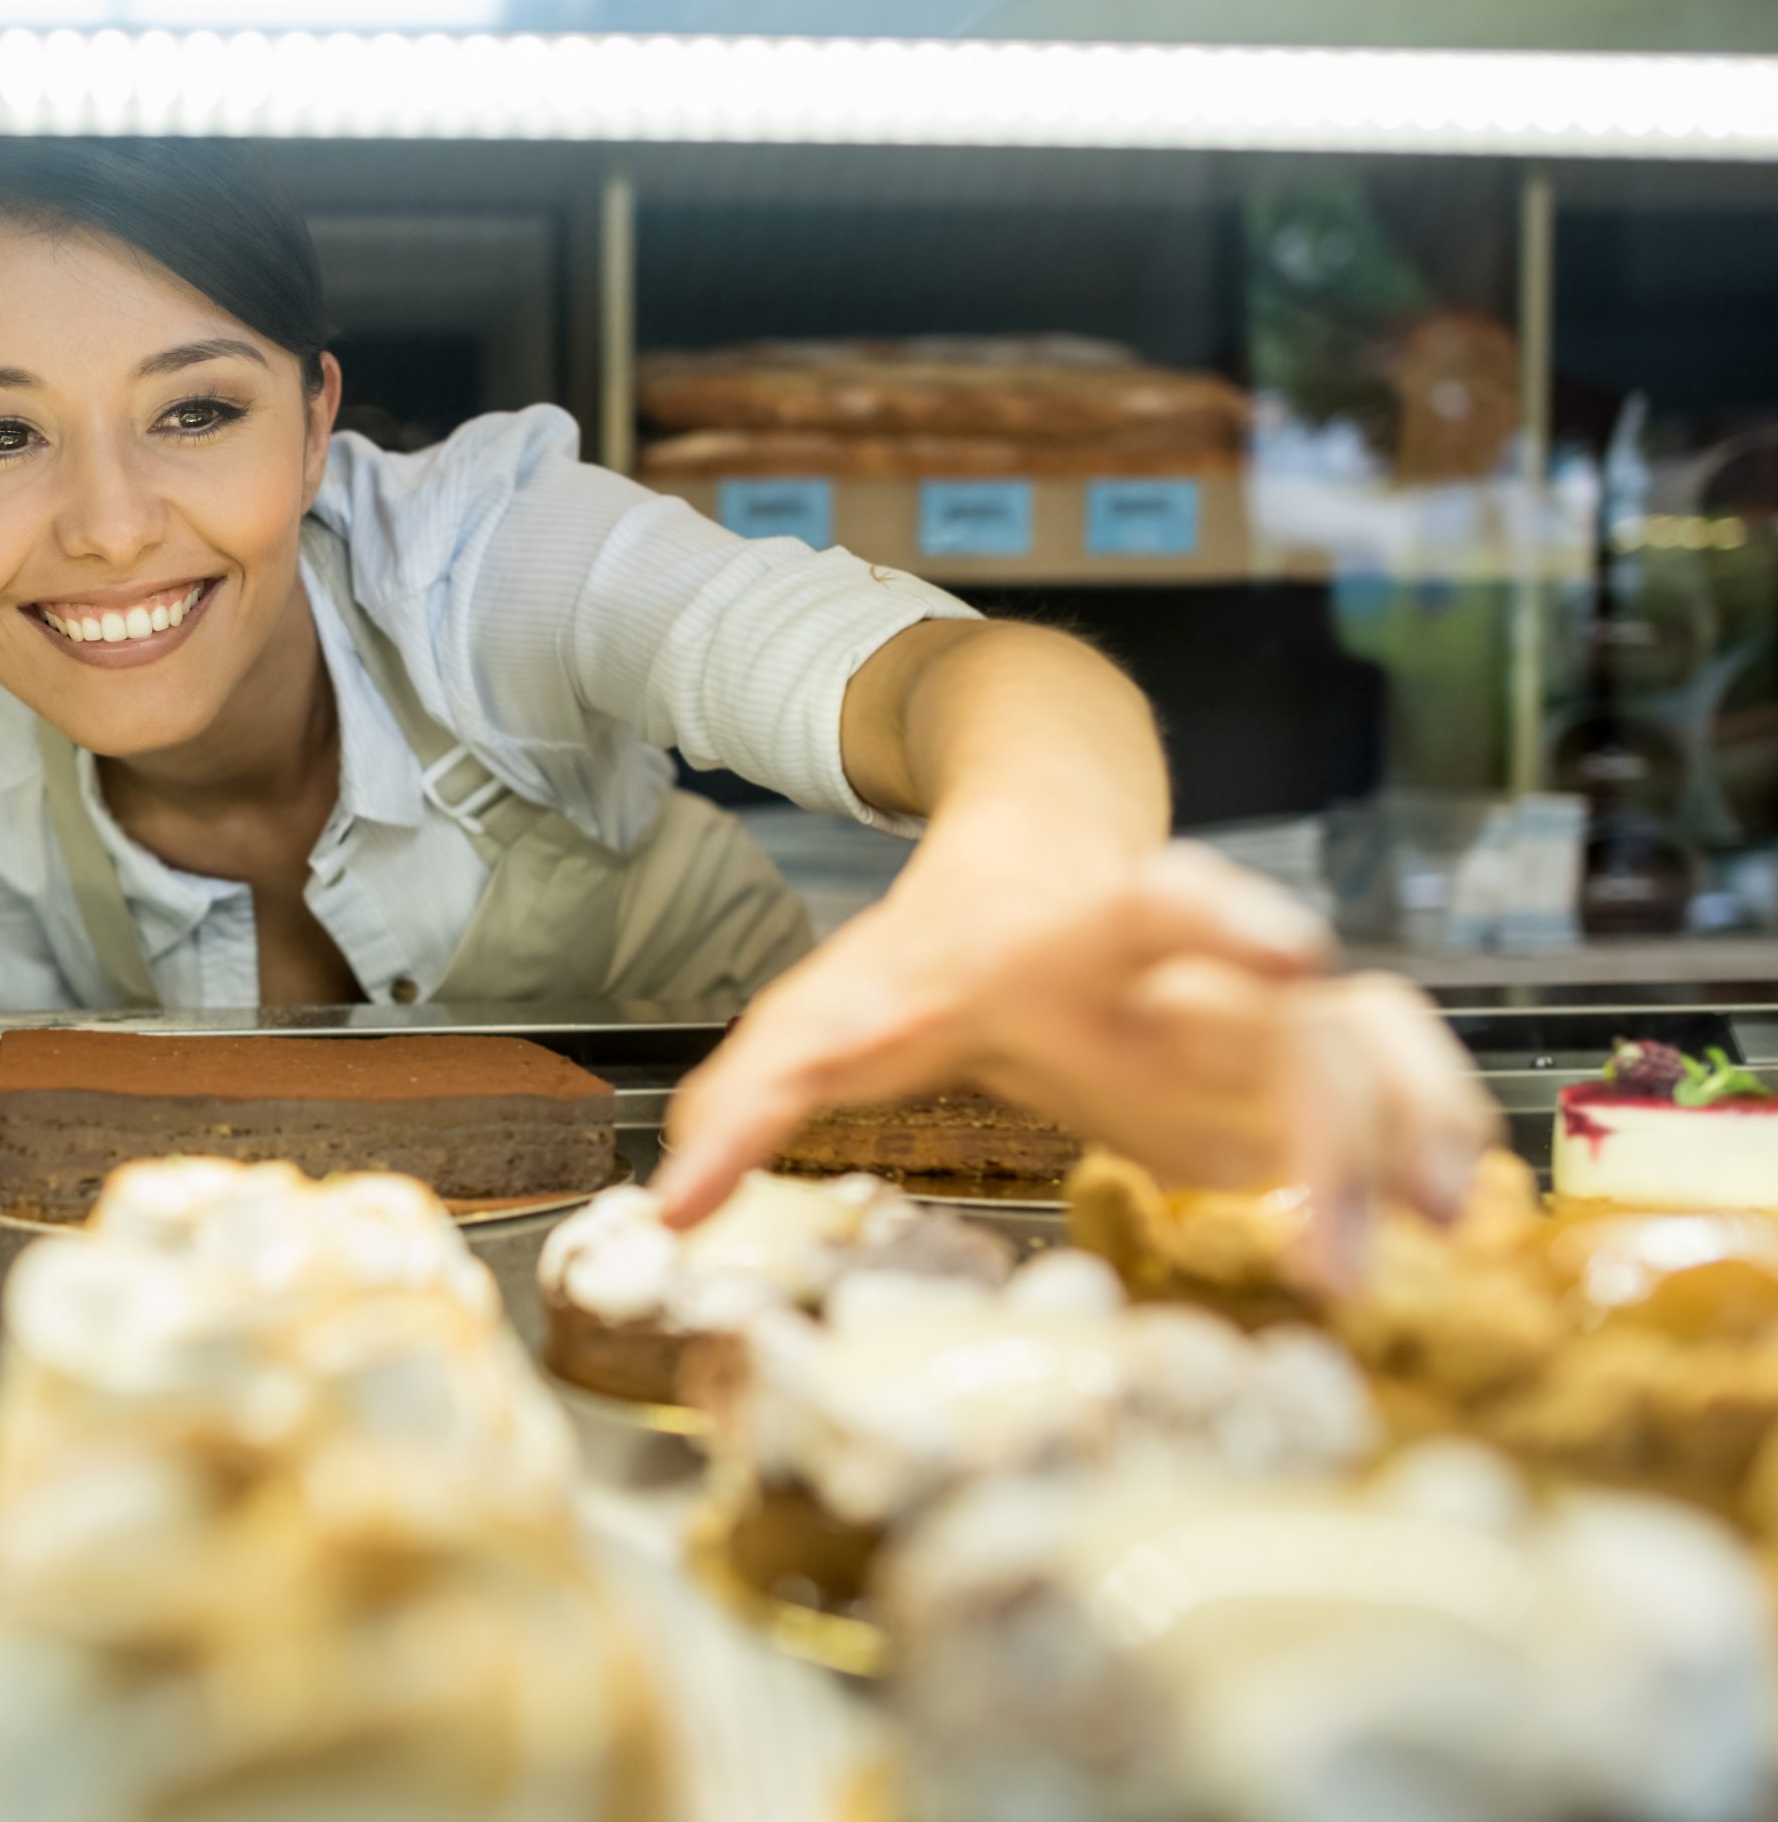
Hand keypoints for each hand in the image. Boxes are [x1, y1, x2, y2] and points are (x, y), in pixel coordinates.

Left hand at [655, 841, 1496, 1285]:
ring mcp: (1255, 1014)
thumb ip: (752, 1101)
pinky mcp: (1283, 1074)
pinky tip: (1451, 1237)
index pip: (1172, 899)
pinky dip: (1424, 1150)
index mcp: (1092, 924)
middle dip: (1337, 1118)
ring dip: (1408, 1143)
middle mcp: (1197, 962)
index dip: (1231, 920)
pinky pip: (1388, 1096)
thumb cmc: (929, 949)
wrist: (1036, 867)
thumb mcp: (832, 1012)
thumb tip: (663, 1210)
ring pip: (1373, 1052)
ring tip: (1431, 1248)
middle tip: (1345, 1243)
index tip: (1289, 946)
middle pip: (1297, 1018)